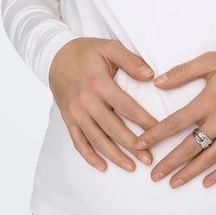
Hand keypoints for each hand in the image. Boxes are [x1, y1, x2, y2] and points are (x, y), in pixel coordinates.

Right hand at [49, 38, 158, 172]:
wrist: (55, 57)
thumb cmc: (86, 51)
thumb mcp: (110, 48)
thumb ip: (131, 61)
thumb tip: (151, 75)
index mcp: (99, 84)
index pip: (127, 107)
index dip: (145, 121)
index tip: (160, 131)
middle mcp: (86, 101)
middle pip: (113, 128)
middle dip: (133, 146)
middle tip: (150, 158)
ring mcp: (75, 113)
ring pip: (97, 140)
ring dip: (115, 156)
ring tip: (132, 167)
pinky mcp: (68, 119)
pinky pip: (78, 142)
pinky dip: (90, 156)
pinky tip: (103, 167)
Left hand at [134, 49, 215, 187]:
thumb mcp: (210, 60)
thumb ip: (182, 72)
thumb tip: (158, 82)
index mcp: (208, 101)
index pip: (175, 122)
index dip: (155, 135)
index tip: (140, 144)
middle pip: (190, 147)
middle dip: (169, 162)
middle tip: (153, 175)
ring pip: (209, 158)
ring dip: (190, 172)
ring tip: (173, 183)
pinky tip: (207, 182)